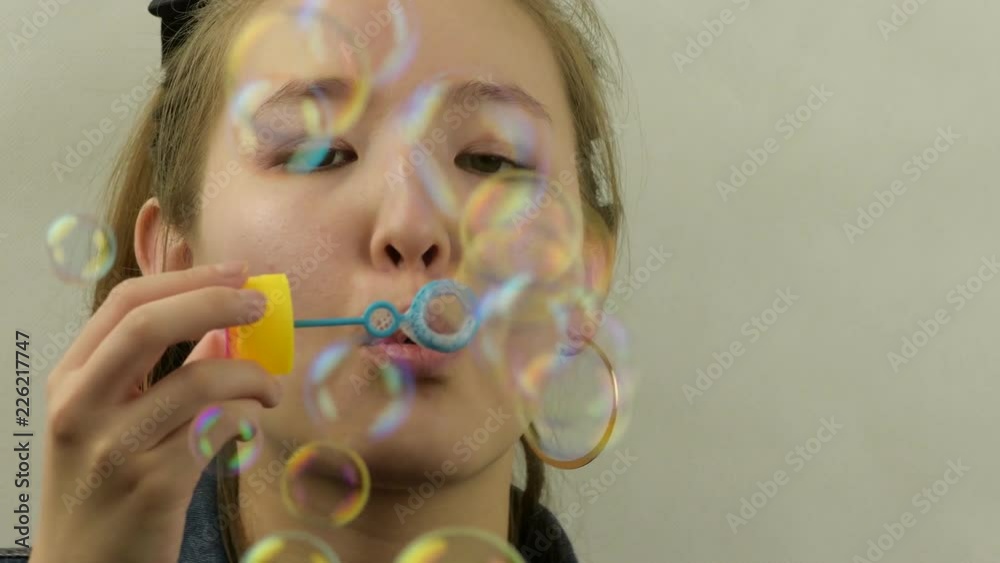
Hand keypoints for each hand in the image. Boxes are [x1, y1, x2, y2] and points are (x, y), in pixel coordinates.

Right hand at [30, 262, 282, 562]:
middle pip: (148, 324)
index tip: (237, 272)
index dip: (187, 279)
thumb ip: (160, 370)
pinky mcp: (153, 484)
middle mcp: (82, 407)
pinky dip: (248, 413)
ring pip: (197, 379)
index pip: (124, 303)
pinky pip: (218, 427)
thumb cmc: (105, 488)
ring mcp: (115, 446)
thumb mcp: (113, 420)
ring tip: (271, 388)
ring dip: (251, 374)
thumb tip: (223, 326)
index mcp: (70, 381)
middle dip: (214, 301)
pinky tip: (255, 421)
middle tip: (262, 304)